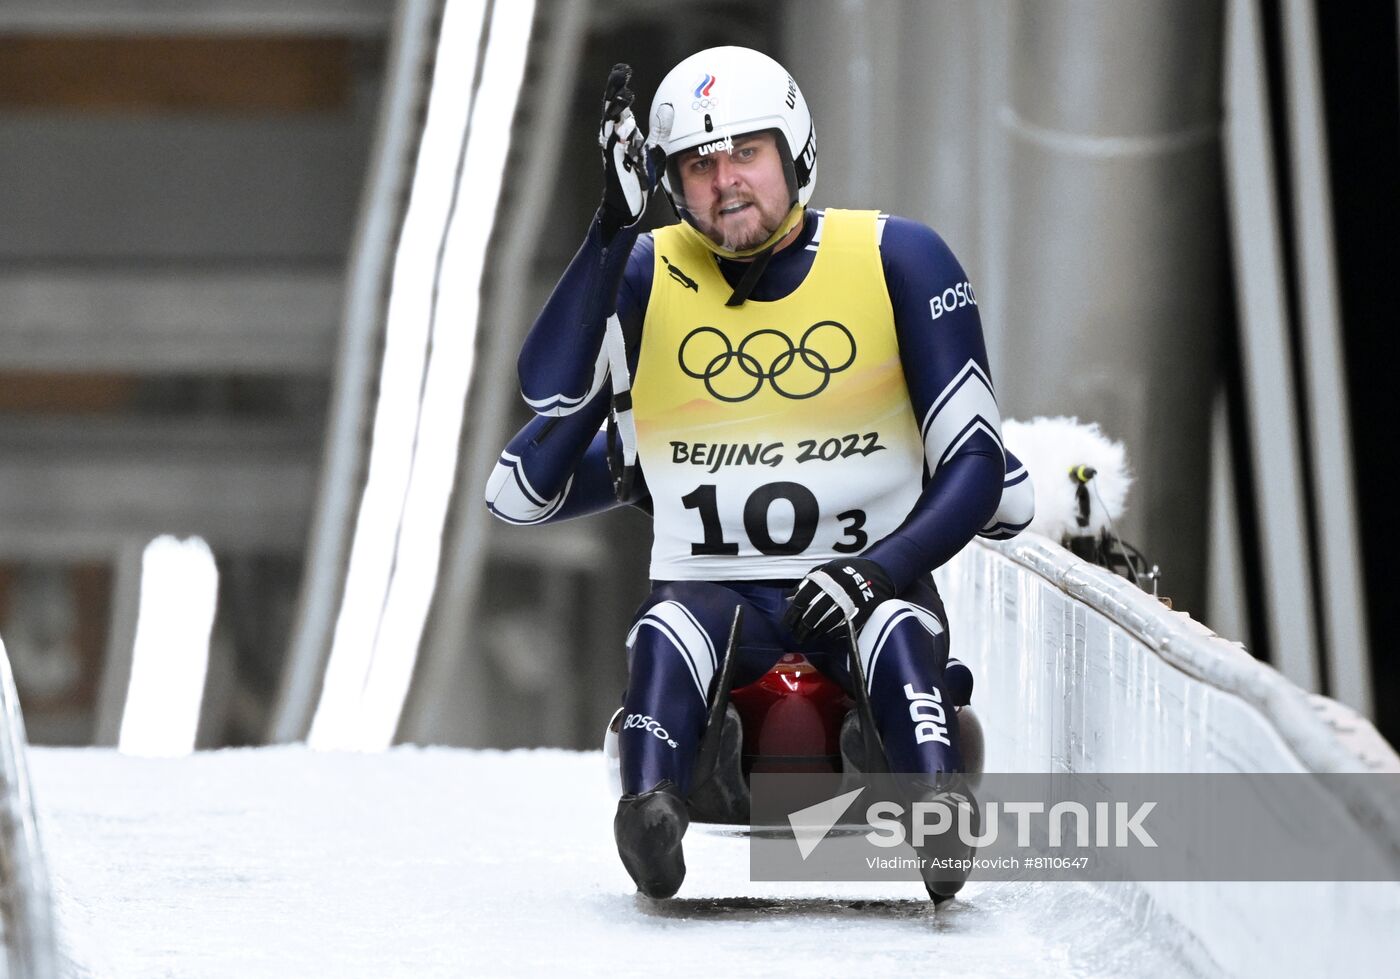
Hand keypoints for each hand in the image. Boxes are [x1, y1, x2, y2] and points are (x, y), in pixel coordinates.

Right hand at [599, 64, 658, 234]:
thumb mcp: (655, 149)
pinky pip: (614, 148)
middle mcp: (615, 138)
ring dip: (615, 110)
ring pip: (609, 125)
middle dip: (613, 91)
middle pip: (611, 109)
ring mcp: (613, 151)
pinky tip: (624, 125)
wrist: (629, 206)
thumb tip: (668, 106)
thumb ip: (661, 129)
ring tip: (623, 95)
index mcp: (624, 132)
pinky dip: (618, 136)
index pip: (620, 104)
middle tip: (619, 74)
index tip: (623, 70)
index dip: (619, 86)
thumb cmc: (639, 177)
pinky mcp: (615, 165)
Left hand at [782, 558, 895, 642]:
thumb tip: (789, 599)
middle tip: (797, 636)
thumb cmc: (845, 572)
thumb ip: (807, 582)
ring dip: (816, 633)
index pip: (803, 598)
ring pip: (829, 622)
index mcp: (826, 578)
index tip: (787, 623)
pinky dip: (833, 633)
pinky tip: (825, 635)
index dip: (793, 613)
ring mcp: (850, 601)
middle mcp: (837, 589)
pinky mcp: (862, 611)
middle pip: (815, 613)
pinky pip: (844, 626)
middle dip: (803, 627)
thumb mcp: (825, 570)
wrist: (875, 572)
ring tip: (808, 638)